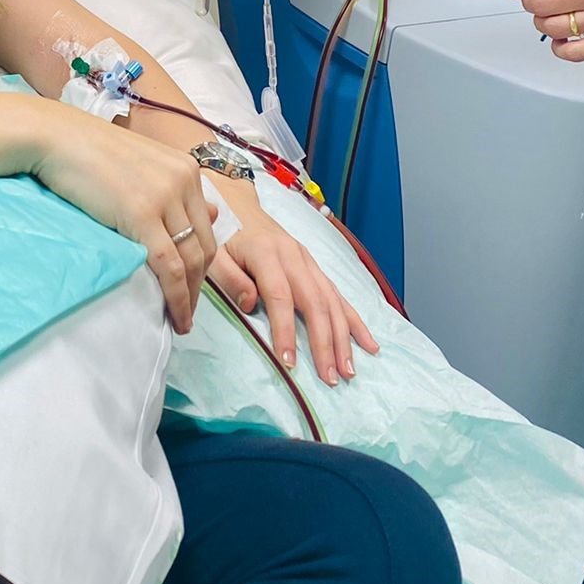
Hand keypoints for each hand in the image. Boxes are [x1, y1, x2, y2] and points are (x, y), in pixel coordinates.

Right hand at [32, 108, 216, 332]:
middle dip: (199, 285)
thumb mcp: (140, 167)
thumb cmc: (88, 153)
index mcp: (186, 169)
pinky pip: (168, 265)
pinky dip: (175, 295)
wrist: (55, 137)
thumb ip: (171, 190)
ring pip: (190, 260)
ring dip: (189, 296)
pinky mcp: (142, 213)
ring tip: (180, 319)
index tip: (191, 288)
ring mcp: (165, 196)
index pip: (205, 227)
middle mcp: (184, 180)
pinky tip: (173, 314)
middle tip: (187, 311)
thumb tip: (210, 214)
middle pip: (204, 245)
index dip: (202, 263)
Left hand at [207, 203, 379, 385]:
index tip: (289, 361)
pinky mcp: (316, 267)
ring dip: (343, 337)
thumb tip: (250, 305)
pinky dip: (355, 321)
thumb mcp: (215, 255)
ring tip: (348, 370)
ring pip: (332, 301)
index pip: (280, 296)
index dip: (285, 330)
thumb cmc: (224, 237)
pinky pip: (339, 295)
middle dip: (324, 342)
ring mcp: (309, 261)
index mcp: (266, 253)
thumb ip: (230, 278)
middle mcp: (294, 256)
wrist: (240, 206)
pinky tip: (368, 343)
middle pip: (314, 302)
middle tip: (329, 377)